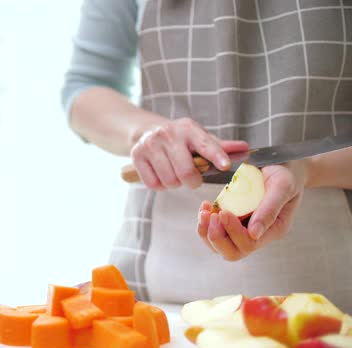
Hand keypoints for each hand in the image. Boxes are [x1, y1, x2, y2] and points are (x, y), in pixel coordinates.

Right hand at [130, 118, 248, 190]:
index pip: (205, 143)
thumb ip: (220, 147)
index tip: (225, 165)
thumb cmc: (179, 139)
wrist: (144, 131)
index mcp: (188, 128)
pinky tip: (161, 175)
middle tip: (192, 180)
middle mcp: (168, 134)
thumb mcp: (198, 138)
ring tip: (174, 174)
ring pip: (169, 180)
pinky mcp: (136, 155)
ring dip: (175, 184)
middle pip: (186, 171)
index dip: (216, 155)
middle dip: (192, 182)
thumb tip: (246, 149)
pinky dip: (160, 186)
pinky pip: (153, 184)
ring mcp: (150, 144)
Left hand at [196, 160, 307, 260]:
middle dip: (217, 237)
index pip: (249, 244)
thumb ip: (270, 208)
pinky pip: (213, 232)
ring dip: (206, 231)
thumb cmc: (284, 173)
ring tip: (204, 212)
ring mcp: (243, 229)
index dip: (233, 231)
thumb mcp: (282, 185)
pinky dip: (205, 223)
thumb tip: (254, 234)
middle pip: (232, 252)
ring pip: (219, 246)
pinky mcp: (230, 222)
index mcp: (274, 230)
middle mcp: (258, 235)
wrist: (279, 164)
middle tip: (212, 215)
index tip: (224, 211)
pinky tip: (205, 207)